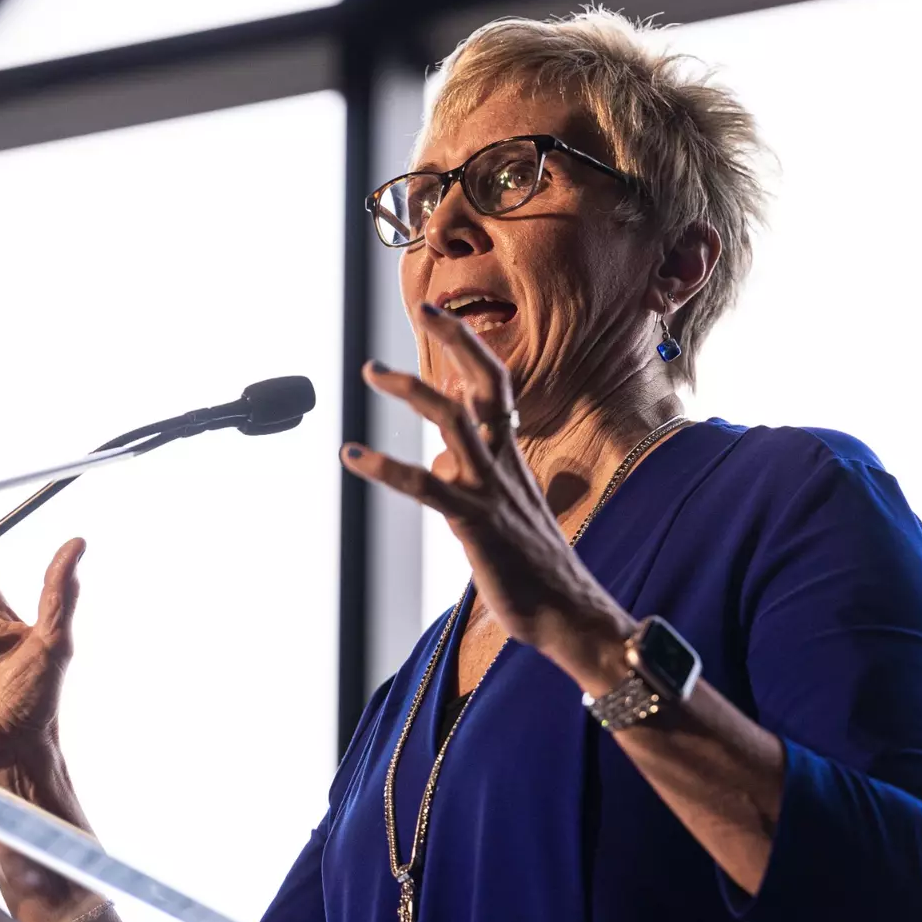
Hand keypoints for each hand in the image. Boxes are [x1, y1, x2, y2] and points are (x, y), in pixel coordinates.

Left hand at [340, 305, 632, 673]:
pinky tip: (353, 454)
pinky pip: (426, 486)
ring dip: (413, 390)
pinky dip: (386, 466)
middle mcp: (504, 462)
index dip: (469, 348)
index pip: (496, 386)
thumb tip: (442, 438)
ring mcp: (490, 489)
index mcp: (512, 457)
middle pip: (486, 384)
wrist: (567, 611)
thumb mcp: (507, 503)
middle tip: (424, 310)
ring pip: (456, 421)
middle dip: (458, 341)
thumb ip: (477, 465)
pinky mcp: (474, 522)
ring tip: (374, 371)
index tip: (439, 317)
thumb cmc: (534, 564)